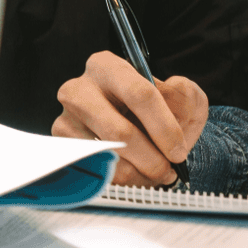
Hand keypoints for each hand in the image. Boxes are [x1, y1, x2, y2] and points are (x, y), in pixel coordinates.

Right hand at [52, 50, 207, 186]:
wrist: (131, 125)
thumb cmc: (154, 110)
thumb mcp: (179, 97)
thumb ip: (186, 95)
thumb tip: (174, 104)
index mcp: (107, 66)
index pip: (139, 94)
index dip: (164, 128)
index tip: (178, 152)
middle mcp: (79, 88)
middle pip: (120, 132)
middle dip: (151, 159)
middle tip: (167, 171)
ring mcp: (66, 117)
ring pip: (106, 156)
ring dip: (138, 173)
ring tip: (152, 174)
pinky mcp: (61, 145)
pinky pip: (93, 171)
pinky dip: (120, 180)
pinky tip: (133, 174)